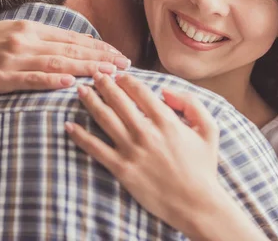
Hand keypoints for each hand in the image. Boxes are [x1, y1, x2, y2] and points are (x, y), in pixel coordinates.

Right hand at [0, 20, 130, 92]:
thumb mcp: (17, 32)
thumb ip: (44, 38)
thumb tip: (75, 45)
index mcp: (33, 29)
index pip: (73, 39)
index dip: (99, 47)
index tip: (119, 55)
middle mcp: (27, 41)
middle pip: (71, 50)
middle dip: (101, 58)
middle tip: (124, 65)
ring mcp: (14, 59)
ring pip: (56, 63)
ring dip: (85, 69)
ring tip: (108, 74)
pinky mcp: (3, 77)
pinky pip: (31, 79)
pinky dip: (52, 81)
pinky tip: (70, 84)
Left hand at [65, 73, 221, 235]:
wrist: (196, 203)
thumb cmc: (203, 166)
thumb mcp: (209, 129)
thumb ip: (191, 103)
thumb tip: (164, 90)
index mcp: (167, 121)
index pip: (140, 91)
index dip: (126, 80)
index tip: (118, 74)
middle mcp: (146, 132)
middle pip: (118, 101)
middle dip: (104, 84)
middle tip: (94, 75)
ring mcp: (132, 151)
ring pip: (105, 119)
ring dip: (90, 102)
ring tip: (81, 91)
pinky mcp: (122, 169)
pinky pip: (96, 149)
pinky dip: (80, 136)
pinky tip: (69, 126)